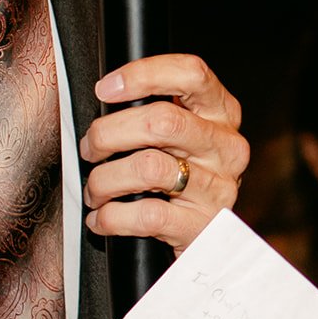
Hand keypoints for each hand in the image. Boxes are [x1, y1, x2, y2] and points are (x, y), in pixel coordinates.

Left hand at [80, 54, 248, 249]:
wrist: (212, 244)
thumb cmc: (184, 181)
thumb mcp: (182, 139)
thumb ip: (157, 114)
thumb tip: (106, 99)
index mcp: (221, 115)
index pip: (192, 74)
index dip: (144, 75)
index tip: (107, 89)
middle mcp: (226, 148)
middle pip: (162, 121)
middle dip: (109, 133)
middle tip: (91, 148)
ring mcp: (218, 188)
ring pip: (148, 168)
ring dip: (105, 179)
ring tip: (94, 190)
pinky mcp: (201, 226)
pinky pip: (146, 215)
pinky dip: (111, 217)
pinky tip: (102, 218)